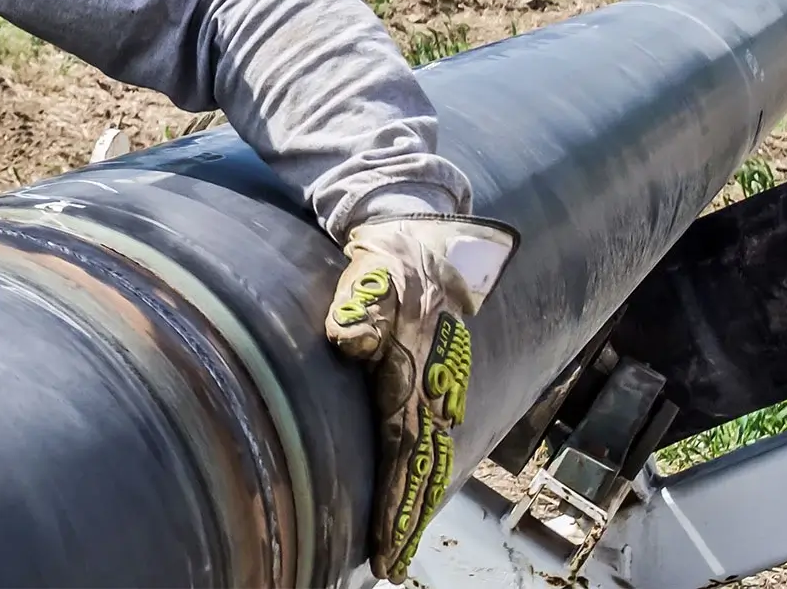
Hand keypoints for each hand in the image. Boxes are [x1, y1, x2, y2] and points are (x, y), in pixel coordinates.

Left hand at [325, 215, 517, 582]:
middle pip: (421, 463)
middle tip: (392, 564)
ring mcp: (436, 382)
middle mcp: (432, 383)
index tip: (386, 543)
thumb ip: (361, 304)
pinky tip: (410, 493)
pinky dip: (420, 470)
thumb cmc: (390, 254)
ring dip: (416, 500)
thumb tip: (349, 340)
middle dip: (408, 516)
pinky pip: (427, 435)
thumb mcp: (372, 269)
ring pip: (428, 454)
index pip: (404, 447)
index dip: (396, 499)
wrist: (422, 230)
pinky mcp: (430, 376)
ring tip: (399, 545)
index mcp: (413, 367)